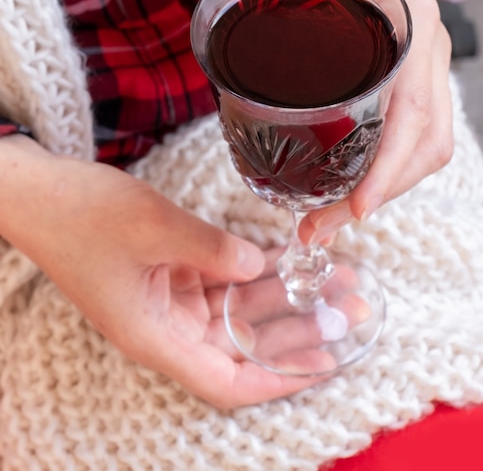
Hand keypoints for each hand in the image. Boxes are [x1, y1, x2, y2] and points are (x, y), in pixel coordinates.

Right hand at [0, 134, 332, 407]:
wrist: (41, 192)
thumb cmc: (83, 215)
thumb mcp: (153, 228)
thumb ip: (210, 250)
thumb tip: (255, 266)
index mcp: (156, 335)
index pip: (227, 380)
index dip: (279, 379)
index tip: (324, 364)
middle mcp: (167, 325)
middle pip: (245, 343)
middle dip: (299, 328)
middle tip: (350, 307)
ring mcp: (170, 298)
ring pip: (240, 309)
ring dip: (286, 294)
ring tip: (336, 278)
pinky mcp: (172, 272)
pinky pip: (223, 278)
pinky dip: (257, 269)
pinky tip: (292, 257)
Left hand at [256, 0, 452, 243]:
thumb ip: (262, 10)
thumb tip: (238, 79)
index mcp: (411, 22)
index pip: (417, 110)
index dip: (390, 168)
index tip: (357, 210)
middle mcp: (426, 48)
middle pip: (428, 143)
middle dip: (381, 195)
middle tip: (322, 228)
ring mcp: (419, 66)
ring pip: (425, 147)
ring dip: (383, 191)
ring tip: (326, 221)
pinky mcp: (403, 79)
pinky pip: (409, 136)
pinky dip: (383, 172)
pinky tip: (344, 190)